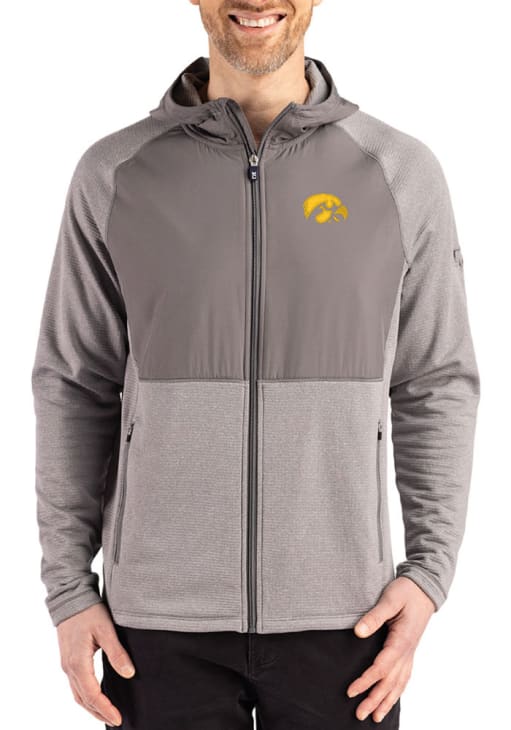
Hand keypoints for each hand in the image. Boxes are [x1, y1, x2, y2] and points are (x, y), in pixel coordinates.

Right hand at [57, 601, 135, 726]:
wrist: (70, 598)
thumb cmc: (89, 611)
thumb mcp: (106, 629)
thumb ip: (117, 652)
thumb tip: (129, 674)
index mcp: (78, 662)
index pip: (92, 694)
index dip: (105, 709)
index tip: (118, 718)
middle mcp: (69, 667)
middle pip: (83, 699)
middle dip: (98, 713)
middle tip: (116, 721)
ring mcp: (67, 664)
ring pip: (77, 694)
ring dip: (91, 707)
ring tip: (107, 713)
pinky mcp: (68, 659)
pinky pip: (76, 685)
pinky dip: (86, 695)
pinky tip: (97, 695)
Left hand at [346, 576, 435, 722]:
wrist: (424, 588)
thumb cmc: (406, 592)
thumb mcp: (389, 599)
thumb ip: (374, 616)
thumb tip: (358, 633)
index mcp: (402, 640)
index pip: (382, 667)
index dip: (365, 681)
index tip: (351, 692)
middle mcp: (407, 651)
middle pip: (390, 682)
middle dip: (374, 700)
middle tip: (359, 715)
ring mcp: (410, 653)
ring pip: (399, 683)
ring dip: (387, 701)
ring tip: (376, 717)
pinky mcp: (409, 651)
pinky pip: (404, 677)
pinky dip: (397, 691)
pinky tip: (391, 699)